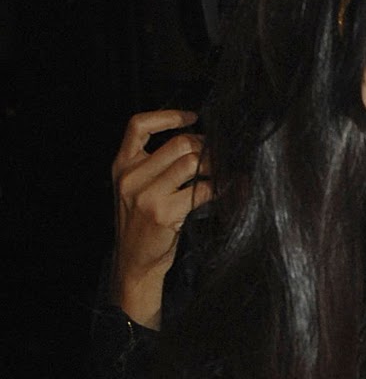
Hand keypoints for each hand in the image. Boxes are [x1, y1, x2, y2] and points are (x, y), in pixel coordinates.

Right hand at [110, 109, 211, 328]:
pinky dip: (221, 188)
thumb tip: (197, 142)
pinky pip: (201, 191)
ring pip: (191, 163)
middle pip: (178, 144)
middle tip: (219, 154)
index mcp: (121, 165)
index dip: (168, 115)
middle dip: (205, 146)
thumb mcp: (134, 188)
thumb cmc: (140, 224)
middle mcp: (131, 177)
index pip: (137, 125)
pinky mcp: (163, 214)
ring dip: (216, 166)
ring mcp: (146, 195)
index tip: (192, 116)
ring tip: (226, 170)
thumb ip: (154, 165)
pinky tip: (231, 188)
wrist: (134, 262)